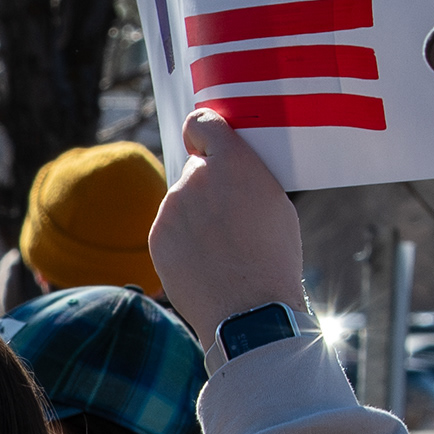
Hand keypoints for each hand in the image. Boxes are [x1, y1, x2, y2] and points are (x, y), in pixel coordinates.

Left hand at [149, 106, 311, 336]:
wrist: (248, 310)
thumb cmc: (273, 260)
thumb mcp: (276, 206)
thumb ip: (245, 180)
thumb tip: (227, 175)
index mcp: (234, 163)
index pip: (203, 123)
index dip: (203, 132)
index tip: (204, 143)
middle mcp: (197, 177)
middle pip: (195, 170)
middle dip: (208, 187)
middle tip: (229, 219)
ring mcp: (172, 207)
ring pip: (182, 202)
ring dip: (195, 217)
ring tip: (221, 250)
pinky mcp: (157, 234)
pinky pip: (170, 229)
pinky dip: (182, 241)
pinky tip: (204, 263)